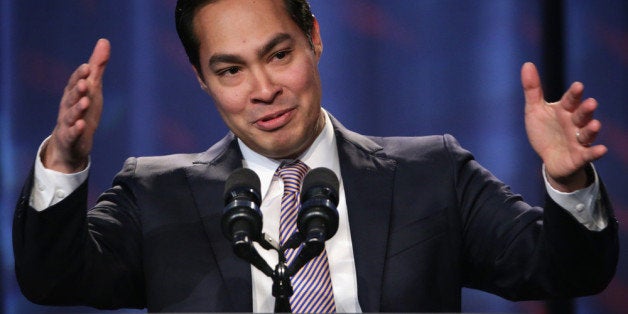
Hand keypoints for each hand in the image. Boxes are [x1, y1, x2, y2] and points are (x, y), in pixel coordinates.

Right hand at [42, 39, 110, 172]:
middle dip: (77, 89)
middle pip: (71, 96)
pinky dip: (76, 129)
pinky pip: (72, 134)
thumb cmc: (83, 110)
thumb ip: (97, 67)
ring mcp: (68, 122)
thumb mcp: (92, 88)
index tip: (88, 66)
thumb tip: (104, 41)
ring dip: (77, 108)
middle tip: (85, 82)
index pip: (75, 82)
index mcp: (73, 93)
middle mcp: (68, 106)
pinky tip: (81, 125)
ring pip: (71, 114)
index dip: (80, 75)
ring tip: (85, 102)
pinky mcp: (70, 138)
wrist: (70, 143)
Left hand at [521, 62, 606, 191]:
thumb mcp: (534, 110)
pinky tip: (602, 149)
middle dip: (586, 109)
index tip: (578, 86)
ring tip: (595, 124)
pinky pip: (588, 154)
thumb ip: (532, 89)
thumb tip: (527, 63)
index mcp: (564, 110)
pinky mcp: (579, 156)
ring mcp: (578, 140)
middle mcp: (575, 123)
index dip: (574, 94)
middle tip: (591, 102)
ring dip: (591, 129)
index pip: (570, 100)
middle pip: (582, 115)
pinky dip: (595, 152)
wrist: (549, 158)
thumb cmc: (545, 131)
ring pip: (587, 133)